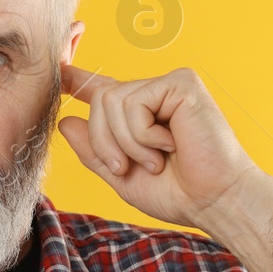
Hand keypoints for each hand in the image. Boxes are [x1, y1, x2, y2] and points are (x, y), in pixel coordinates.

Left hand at [56, 64, 261, 231]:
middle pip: (99, 100)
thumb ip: (93, 151)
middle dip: (103, 141)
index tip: (57, 69)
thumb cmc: (177, 193)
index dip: (76, 77)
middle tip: (128, 167)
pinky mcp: (181, 83)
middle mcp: (153, 93)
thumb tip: (65, 122)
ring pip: (111, 101)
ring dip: (126, 143)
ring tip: (157, 160)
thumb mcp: (122, 176)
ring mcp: (168, 85)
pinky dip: (143, 135)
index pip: (100, 88)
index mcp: (139, 113)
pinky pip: (133, 103)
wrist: (215, 202)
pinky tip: (171, 144)